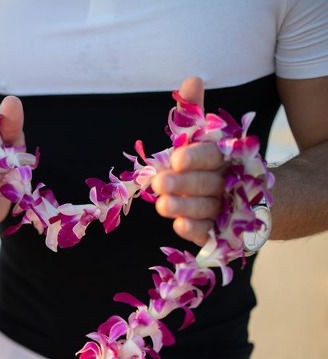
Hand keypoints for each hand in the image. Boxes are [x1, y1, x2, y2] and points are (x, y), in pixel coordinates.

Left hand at [152, 77, 226, 245]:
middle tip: (160, 183)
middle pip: (207, 183)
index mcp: (224, 157)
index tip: (175, 158)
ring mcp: (225, 209)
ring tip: (162, 205)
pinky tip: (179, 225)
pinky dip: (194, 229)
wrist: (245, 196)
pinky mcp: (218, 231)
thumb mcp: (203, 135)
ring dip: (184, 206)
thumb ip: (194, 112)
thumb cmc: (211, 161)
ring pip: (206, 208)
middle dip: (184, 183)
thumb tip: (191, 79)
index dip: (195, 157)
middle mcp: (227, 183)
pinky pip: (208, 232)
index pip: (212, 155)